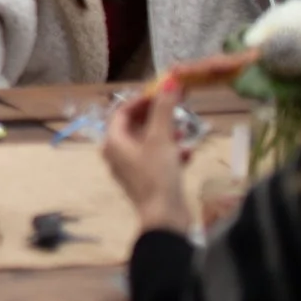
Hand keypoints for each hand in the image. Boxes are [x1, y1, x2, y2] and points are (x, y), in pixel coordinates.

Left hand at [104, 86, 192, 233]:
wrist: (165, 219)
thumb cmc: (158, 174)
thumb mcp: (161, 138)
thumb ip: (164, 109)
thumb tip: (169, 81)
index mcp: (113, 142)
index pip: (121, 111)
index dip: (141, 100)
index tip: (162, 93)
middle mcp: (117, 154)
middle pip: (136, 127)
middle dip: (158, 117)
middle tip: (177, 108)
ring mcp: (132, 169)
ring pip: (150, 143)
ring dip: (168, 135)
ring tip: (185, 132)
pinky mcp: (147, 181)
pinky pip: (158, 159)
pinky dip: (171, 153)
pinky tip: (188, 154)